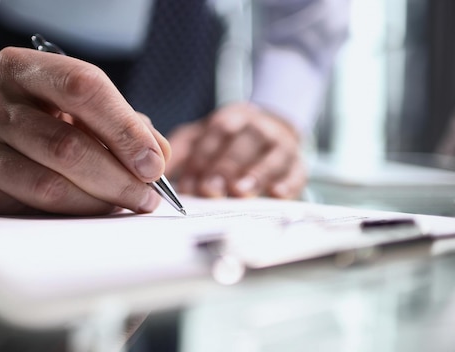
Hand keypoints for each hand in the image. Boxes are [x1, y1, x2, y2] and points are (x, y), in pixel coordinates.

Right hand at [0, 47, 170, 214]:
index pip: (82, 87)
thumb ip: (123, 125)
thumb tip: (158, 158)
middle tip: (147, 197)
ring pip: (48, 184)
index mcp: (21, 67)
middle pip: (66, 145)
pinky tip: (84, 210)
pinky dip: (66, 215)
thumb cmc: (40, 118)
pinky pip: (24, 207)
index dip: (124, 129)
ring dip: (97, 202)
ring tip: (124, 205)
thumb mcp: (79, 107)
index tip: (154, 164)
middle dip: (118, 178)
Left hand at [165, 102, 305, 198]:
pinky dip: (289, 182)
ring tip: (241, 191)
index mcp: (232, 119)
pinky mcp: (298, 163)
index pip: (216, 134)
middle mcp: (258, 128)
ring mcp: (281, 144)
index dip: (202, 158)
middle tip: (211, 190)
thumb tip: (156, 172)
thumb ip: (179, 152)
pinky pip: (297, 171)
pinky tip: (276, 194)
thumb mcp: (201, 138)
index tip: (190, 183)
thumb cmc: (229, 141)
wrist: (272, 128)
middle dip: (226, 166)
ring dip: (257, 173)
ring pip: (272, 155)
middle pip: (244, 143)